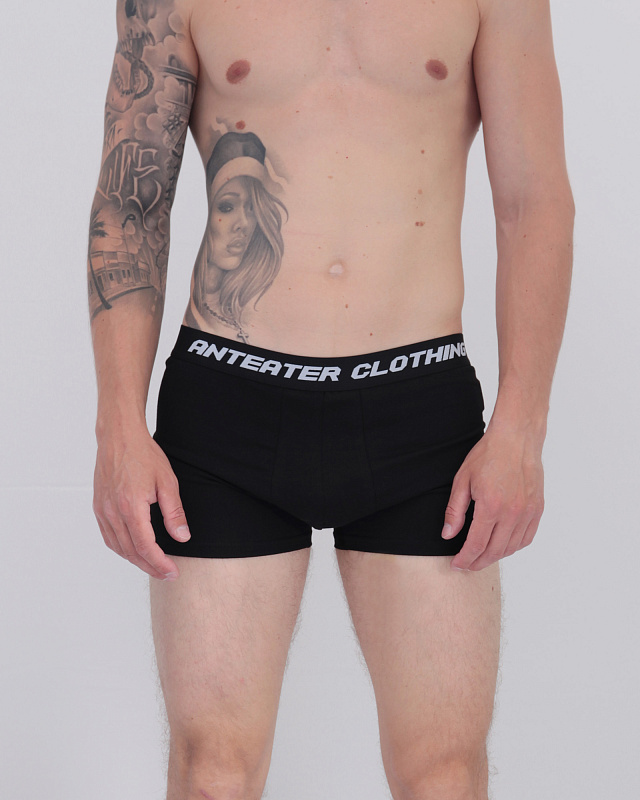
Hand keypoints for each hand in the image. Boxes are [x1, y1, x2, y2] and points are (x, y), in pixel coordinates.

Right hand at [93, 427, 190, 580]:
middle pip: (130, 552)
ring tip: (154, 566)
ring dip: (136, 561)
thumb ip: (174, 512)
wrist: (119, 436)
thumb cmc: (144, 455)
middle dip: (150, 567)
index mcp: (130, 506)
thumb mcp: (167, 482)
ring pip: (118, 547)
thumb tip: (182, 537)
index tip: (172, 572)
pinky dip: (121, 549)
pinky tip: (134, 551)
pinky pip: (108, 536)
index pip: (144, 546)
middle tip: (167, 574)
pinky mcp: (98, 507)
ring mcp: (102, 510)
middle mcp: (112, 512)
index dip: (159, 563)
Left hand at [441, 426, 544, 570]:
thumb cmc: (487, 455)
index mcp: (491, 506)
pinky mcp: (538, 509)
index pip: (476, 544)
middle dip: (478, 562)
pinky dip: (513, 547)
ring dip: (495, 557)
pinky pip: (526, 538)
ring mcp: (528, 512)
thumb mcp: (462, 480)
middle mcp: (512, 513)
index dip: (465, 558)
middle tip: (466, 565)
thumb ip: (455, 511)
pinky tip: (502, 546)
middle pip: (495, 551)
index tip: (456, 564)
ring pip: (512, 547)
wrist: (516, 438)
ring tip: (481, 557)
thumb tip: (448, 535)